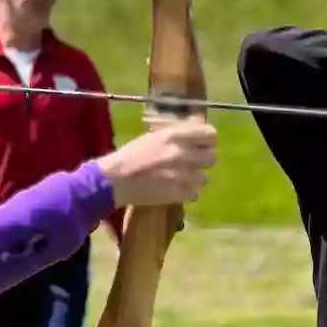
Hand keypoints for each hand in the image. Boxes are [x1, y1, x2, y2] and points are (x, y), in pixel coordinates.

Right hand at [98, 120, 215, 205]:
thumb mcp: (154, 137)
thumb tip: (197, 132)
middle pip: (211, 157)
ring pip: (204, 178)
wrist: (115, 180)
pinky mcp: (178, 193)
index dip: (207, 141)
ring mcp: (182, 175)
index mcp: (175, 135)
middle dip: (202, 161)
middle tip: (190, 163)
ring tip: (181, 178)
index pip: (210, 134)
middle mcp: (182, 153)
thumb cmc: (131, 155)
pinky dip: (187, 193)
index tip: (201, 145)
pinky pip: (195, 193)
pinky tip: (175, 190)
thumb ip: (177, 135)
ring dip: (195, 179)